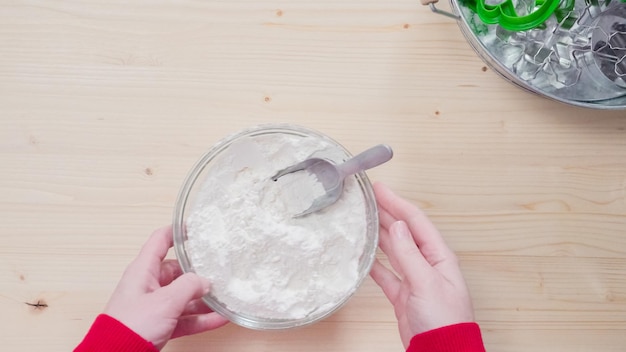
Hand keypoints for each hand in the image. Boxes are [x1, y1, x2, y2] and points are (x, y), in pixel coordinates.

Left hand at [104, 226, 228, 349]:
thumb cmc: (131, 326)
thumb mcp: (165, 301)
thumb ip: (188, 287)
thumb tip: (205, 281)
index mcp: (143, 271)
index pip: (160, 241)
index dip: (177, 232)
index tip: (196, 228)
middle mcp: (148, 285)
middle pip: (178, 271)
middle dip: (198, 273)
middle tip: (218, 271)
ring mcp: (154, 306)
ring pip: (184, 297)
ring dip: (204, 299)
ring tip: (224, 297)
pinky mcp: (160, 324)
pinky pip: (185, 317)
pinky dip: (201, 318)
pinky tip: (219, 318)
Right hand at [370, 183, 474, 347]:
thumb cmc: (443, 319)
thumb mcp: (426, 282)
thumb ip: (409, 254)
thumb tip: (396, 225)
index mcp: (439, 256)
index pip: (415, 221)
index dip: (397, 202)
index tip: (380, 189)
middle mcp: (427, 263)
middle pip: (403, 231)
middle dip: (386, 212)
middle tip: (367, 197)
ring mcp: (414, 278)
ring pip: (393, 249)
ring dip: (379, 233)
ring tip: (363, 218)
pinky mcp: (402, 294)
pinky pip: (385, 273)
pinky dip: (374, 263)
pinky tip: (363, 253)